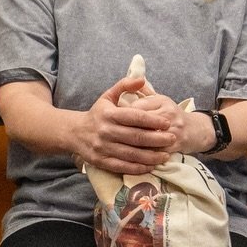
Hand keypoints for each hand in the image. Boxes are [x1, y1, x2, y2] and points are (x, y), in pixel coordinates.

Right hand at [71, 76, 185, 174]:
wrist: (74, 132)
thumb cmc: (97, 114)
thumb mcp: (108, 96)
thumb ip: (125, 85)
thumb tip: (142, 79)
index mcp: (109, 114)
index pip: (135, 117)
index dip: (153, 120)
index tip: (167, 123)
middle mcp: (106, 131)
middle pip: (136, 137)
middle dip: (157, 139)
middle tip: (172, 138)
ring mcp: (103, 148)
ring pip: (132, 154)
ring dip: (151, 156)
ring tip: (166, 155)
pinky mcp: (101, 161)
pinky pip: (123, 167)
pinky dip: (138, 168)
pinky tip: (151, 166)